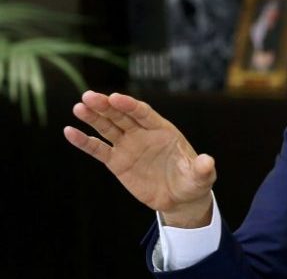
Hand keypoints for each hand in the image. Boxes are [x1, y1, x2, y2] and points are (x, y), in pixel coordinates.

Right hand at [64, 91, 215, 227]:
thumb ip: (202, 168)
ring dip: (93, 117)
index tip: (116, 97)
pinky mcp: (117, 162)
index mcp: (163, 130)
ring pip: (108, 128)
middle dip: (106, 106)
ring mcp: (129, 146)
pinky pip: (99, 149)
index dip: (130, 105)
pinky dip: (84, 141)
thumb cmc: (193, 181)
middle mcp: (143, 134)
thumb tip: (208, 162)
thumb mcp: (200, 176)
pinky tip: (70, 131)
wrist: (180, 198)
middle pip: (122, 116)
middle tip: (88, 96)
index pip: (144, 113)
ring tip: (78, 107)